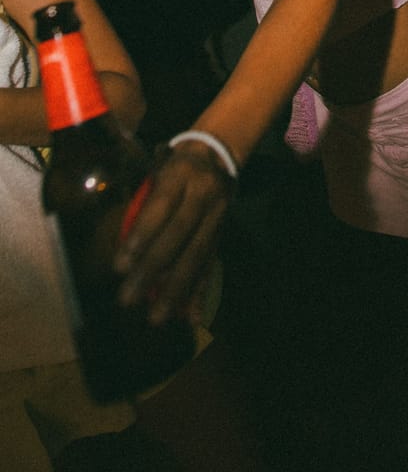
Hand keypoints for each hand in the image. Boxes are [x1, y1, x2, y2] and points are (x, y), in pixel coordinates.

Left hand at [114, 142, 231, 324]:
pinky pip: (212, 263)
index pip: (161, 207)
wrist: (217, 153)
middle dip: (153, 270)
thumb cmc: (172, 167)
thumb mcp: (156, 175)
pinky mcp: (223, 232)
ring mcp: (218, 215)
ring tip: (156, 317)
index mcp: (181, 174)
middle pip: (179, 234)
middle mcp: (204, 193)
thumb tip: (125, 255)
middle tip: (129, 299)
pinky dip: (201, 293)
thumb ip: (142, 209)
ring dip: (177, 289)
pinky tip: (193, 318)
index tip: (120, 267)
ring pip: (197, 254)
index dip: (141, 236)